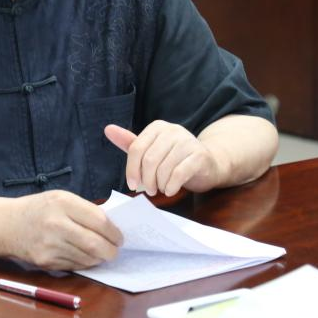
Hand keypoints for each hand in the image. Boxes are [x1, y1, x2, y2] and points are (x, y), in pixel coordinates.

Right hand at [6, 190, 122, 269]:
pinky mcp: (46, 261)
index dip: (114, 232)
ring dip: (99, 259)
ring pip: (87, 258)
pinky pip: (75, 266)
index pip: (99, 221)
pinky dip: (84, 263)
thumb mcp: (61, 198)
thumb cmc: (39, 209)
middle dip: (111, 250)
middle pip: (95, 244)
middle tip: (115, 251)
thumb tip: (111, 228)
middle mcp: (56, 224)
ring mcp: (50, 245)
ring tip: (101, 253)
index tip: (120, 237)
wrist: (7, 225)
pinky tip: (84, 257)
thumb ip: (85, 210)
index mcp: (62, 203)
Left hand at [104, 121, 223, 196]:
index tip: (133, 185)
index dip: (131, 169)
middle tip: (149, 190)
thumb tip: (107, 129)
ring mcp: (188, 141)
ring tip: (162, 189)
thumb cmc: (175, 158)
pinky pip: (178, 174)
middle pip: (149, 159)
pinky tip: (171, 190)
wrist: (209, 163)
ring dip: (160, 185)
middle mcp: (173, 130)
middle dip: (146, 180)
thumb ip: (130, 143)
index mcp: (157, 127)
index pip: (136, 148)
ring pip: (163, 168)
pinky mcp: (199, 156)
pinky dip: (171, 186)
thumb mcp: (151, 150)